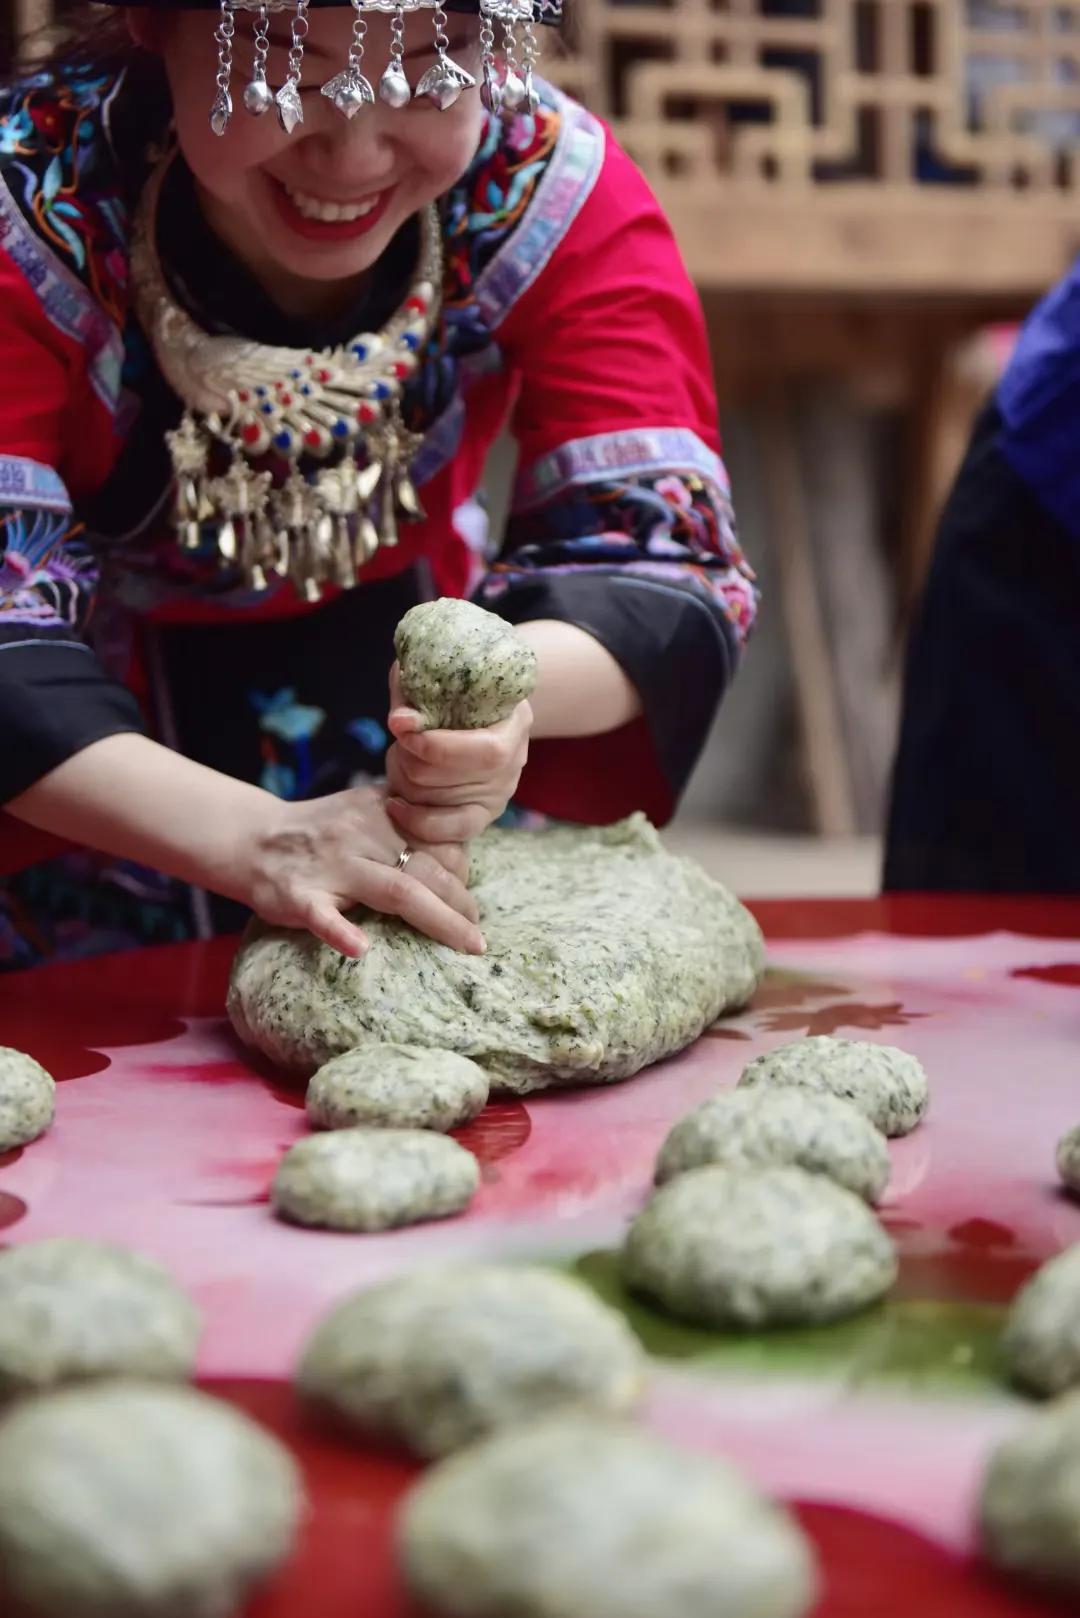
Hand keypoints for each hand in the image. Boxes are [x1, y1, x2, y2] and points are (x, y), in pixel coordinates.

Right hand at [243, 785, 483, 958]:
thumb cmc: (318, 831)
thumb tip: (459, 843)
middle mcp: (360, 837)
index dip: (462, 870)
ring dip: (437, 918)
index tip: (468, 896)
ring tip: (467, 943)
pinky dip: (341, 932)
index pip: (437, 840)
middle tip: (477, 936)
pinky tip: (361, 950)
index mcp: (380, 813)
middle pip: (425, 869)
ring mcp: (330, 867)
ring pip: (394, 891)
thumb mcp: (363, 808)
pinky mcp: (298, 896)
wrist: (249, 838)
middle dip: (461, 902)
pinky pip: (323, 915)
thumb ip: (405, 817)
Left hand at [385, 663, 532, 844]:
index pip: (484, 752)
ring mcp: (499, 793)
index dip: (436, 746)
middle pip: (450, 778)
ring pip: (438, 802)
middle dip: (410, 760)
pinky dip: (415, 822)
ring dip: (405, 781)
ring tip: (401, 761)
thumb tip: (401, 721)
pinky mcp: (482, 816)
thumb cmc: (459, 688)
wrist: (483, 710)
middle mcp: (513, 763)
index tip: (400, 728)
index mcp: (515, 722)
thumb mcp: (441, 676)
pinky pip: (448, 833)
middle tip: (400, 744)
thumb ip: (415, 690)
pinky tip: (396, 805)